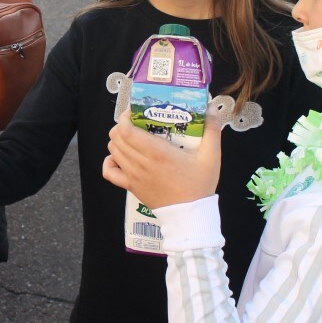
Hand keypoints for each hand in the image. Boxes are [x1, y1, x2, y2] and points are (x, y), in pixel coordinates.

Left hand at [102, 108, 222, 210]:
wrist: (190, 215)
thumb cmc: (199, 185)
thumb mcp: (211, 156)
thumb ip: (212, 129)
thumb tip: (212, 106)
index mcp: (157, 152)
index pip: (126, 130)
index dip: (125, 117)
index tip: (135, 111)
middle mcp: (141, 163)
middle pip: (116, 137)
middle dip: (122, 125)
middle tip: (136, 123)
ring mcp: (133, 176)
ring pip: (112, 151)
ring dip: (118, 140)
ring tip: (132, 137)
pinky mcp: (130, 187)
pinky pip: (109, 172)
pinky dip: (110, 162)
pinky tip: (120, 158)